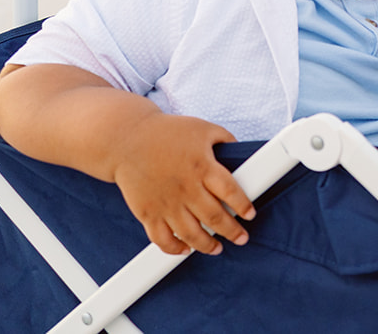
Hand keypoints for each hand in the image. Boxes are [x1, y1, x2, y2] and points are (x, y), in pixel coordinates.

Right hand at [109, 114, 255, 255]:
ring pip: (191, 234)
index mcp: (202, 166)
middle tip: (241, 238)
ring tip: (218, 249)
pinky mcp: (148, 212)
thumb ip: (225, 139)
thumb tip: (241, 151)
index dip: (243, 206)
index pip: (230, 192)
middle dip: (232, 232)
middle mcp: (186, 188)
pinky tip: (185, 249)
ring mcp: (166, 203)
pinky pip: (162, 239)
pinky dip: (174, 249)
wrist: (127, 140)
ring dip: (207, 246)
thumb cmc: (167, 132)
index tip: (250, 214)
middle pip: (214, 218)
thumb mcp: (203, 128)